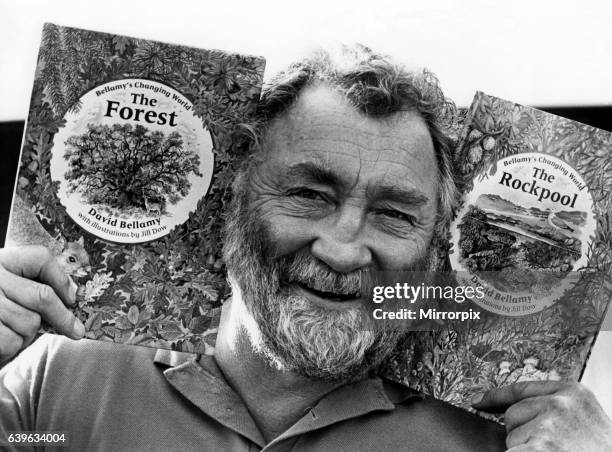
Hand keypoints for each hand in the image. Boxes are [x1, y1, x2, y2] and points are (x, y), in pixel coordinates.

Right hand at [0, 246, 84, 363]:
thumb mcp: (9, 290)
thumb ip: (31, 288)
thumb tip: (69, 302)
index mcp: (1, 261)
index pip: (40, 258)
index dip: (61, 279)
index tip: (71, 298)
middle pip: (42, 296)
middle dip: (63, 317)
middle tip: (76, 331)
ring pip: (30, 322)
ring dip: (28, 336)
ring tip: (13, 333)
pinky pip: (12, 341)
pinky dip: (12, 348)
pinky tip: (2, 343)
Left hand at [472, 380, 611, 451]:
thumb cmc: (599, 449)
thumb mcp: (585, 420)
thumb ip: (556, 410)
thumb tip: (514, 412)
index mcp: (573, 392)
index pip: (522, 388)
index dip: (497, 396)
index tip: (479, 401)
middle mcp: (559, 404)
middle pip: (513, 413)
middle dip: (521, 432)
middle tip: (549, 447)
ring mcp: (548, 426)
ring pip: (512, 435)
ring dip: (524, 448)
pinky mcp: (540, 448)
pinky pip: (511, 450)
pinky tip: (530, 451)